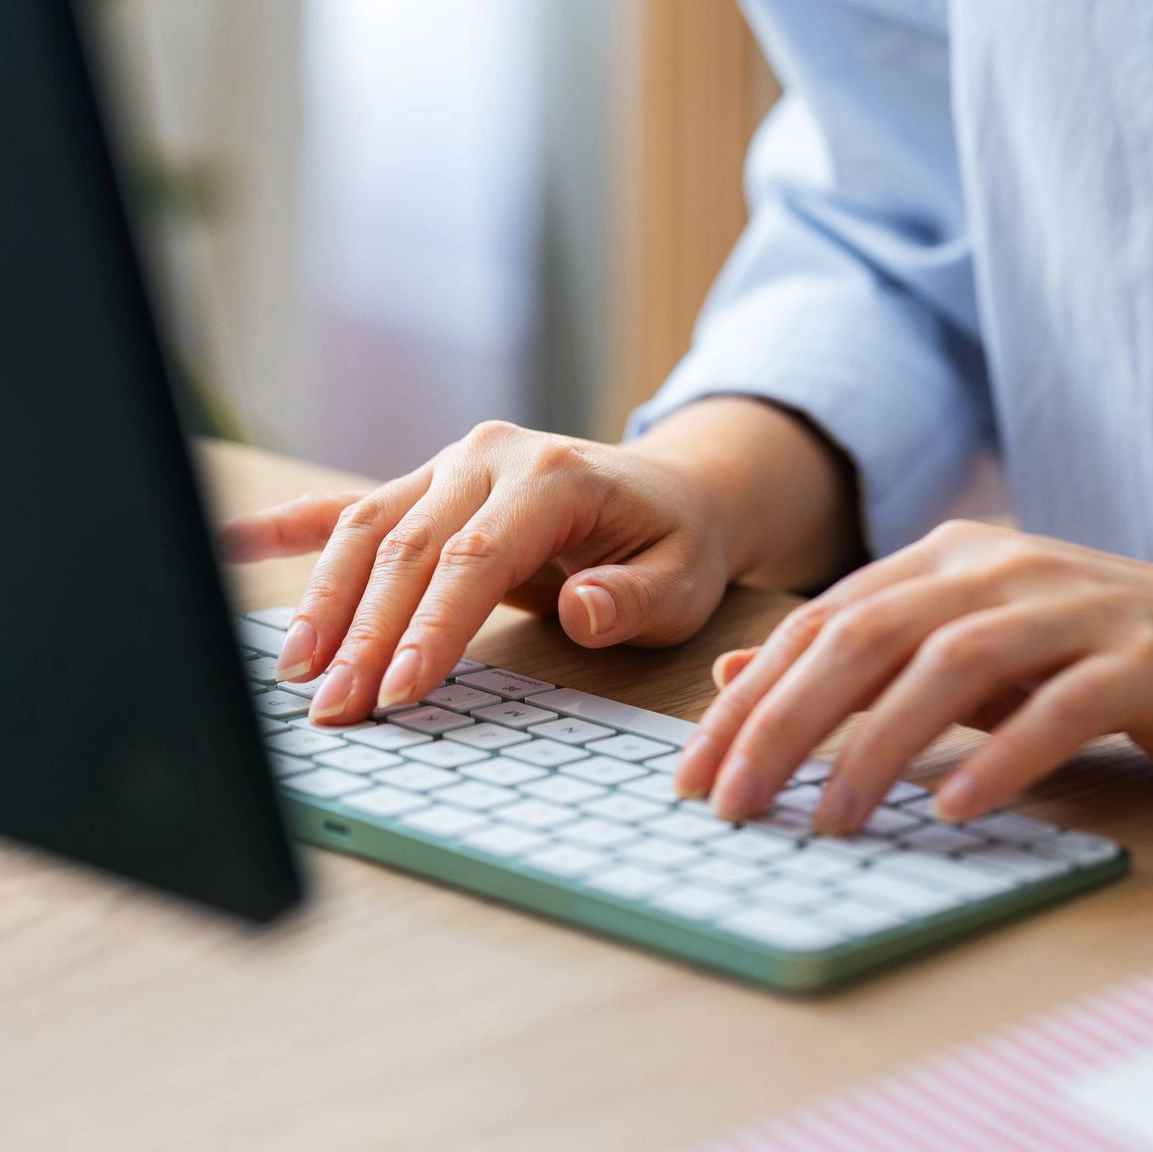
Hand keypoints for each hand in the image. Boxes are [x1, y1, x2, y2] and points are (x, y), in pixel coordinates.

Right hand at [220, 420, 735, 722]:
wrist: (669, 492)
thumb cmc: (675, 543)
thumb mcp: (683, 579)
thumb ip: (636, 597)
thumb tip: (580, 608)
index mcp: (551, 477)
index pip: (475, 559)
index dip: (432, 628)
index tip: (398, 692)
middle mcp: (488, 459)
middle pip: (409, 549)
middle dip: (364, 633)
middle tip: (332, 709)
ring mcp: (449, 466)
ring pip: (369, 529)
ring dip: (326, 599)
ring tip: (295, 670)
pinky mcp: (427, 484)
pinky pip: (353, 505)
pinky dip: (293, 526)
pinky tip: (236, 541)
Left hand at [676, 520, 1152, 828]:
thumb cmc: (1064, 654)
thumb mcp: (948, 651)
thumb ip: (854, 661)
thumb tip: (737, 676)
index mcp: (938, 560)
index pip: (816, 623)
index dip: (749, 695)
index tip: (696, 768)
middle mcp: (995, 567)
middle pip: (862, 637)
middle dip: (784, 722)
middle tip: (734, 802)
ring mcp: (1070, 605)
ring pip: (949, 664)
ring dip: (877, 748)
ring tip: (830, 821)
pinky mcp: (1142, 658)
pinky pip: (1060, 706)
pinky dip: (1001, 757)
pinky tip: (953, 809)